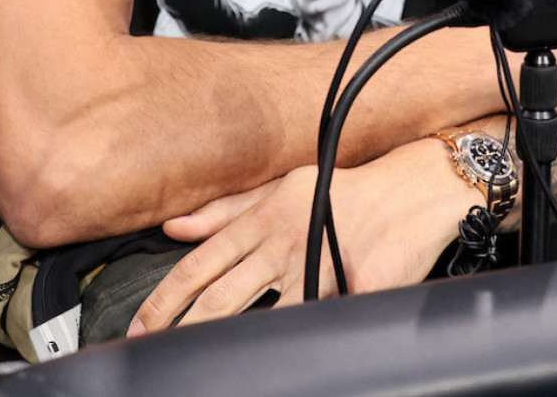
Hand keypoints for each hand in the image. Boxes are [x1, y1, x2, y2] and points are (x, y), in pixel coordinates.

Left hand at [126, 141, 468, 334]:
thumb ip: (226, 210)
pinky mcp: (351, 290)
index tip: (143, 326)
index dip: (166, 298)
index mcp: (264, 217)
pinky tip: (273, 366)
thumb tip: (174, 226)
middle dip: (181, 329)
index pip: (202, 263)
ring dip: (227, 344)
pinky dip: (292, 346)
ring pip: (260, 317)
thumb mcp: (283, 186)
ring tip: (200, 369)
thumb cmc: (346, 191)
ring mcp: (318, 267)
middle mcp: (283, 241)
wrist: (413, 190)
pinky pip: (315, 327)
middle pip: (221, 296)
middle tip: (155, 352)